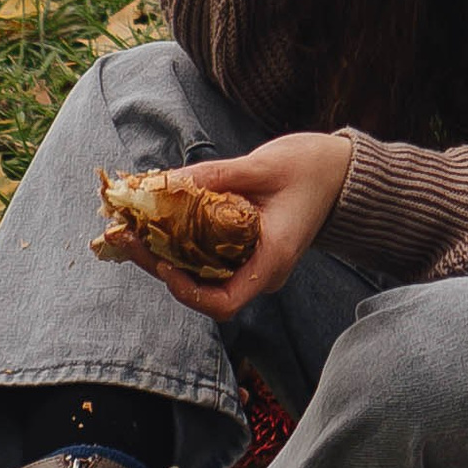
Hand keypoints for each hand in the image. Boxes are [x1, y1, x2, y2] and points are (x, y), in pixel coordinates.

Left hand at [99, 134, 353, 325]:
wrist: (341, 171)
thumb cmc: (311, 166)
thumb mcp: (263, 165)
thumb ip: (215, 176)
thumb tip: (164, 182)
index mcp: (271, 260)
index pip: (222, 302)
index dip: (186, 290)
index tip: (161, 262)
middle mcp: (260, 271)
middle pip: (202, 289)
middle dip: (160, 265)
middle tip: (126, 235)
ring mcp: (253, 262)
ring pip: (201, 273)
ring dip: (165, 253)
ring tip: (132, 227)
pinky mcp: (246, 249)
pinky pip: (208, 256)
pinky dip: (181, 242)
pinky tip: (158, 219)